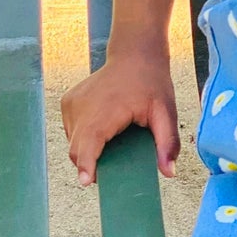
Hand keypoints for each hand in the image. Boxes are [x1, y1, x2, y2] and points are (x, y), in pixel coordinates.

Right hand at [60, 49, 179, 185]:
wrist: (135, 55)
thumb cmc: (151, 83)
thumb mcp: (166, 113)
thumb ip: (167, 143)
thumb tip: (169, 172)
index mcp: (105, 109)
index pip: (89, 142)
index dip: (87, 164)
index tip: (86, 181)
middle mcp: (83, 106)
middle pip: (78, 149)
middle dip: (91, 165)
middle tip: (111, 171)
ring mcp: (72, 103)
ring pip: (73, 142)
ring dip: (88, 150)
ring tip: (112, 141)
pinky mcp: (68, 102)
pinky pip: (72, 131)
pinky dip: (84, 138)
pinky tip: (103, 129)